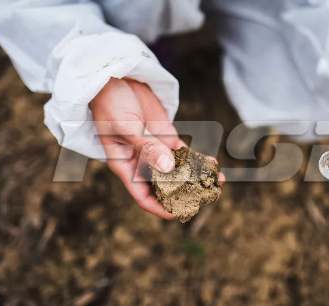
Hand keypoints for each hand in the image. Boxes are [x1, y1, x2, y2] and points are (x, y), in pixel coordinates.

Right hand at [91, 78, 221, 218]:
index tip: (180, 213)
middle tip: (210, 195)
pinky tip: (212, 163)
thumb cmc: (110, 103)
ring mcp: (156, 149)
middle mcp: (141, 161)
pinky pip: (184, 152)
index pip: (143, 196)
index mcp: (125, 165)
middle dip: (187, 193)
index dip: (161, 208)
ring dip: (197, 177)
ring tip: (218, 182)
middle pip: (166, 186)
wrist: (114, 76)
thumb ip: (147, 147)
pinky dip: (197, 158)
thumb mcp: (125, 126)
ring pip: (179, 170)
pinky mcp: (165, 135)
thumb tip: (169, 169)